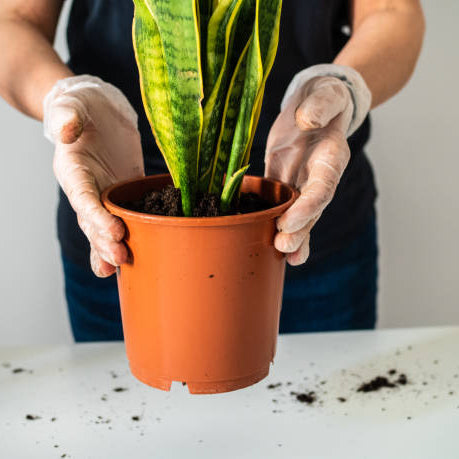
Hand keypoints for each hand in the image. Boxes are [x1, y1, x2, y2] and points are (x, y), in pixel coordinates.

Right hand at [44, 76, 144, 276]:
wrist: (100, 112)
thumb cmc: (84, 107)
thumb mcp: (75, 104)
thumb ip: (68, 115)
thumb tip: (66, 131)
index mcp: (74, 172)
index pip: (84, 199)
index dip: (97, 217)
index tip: (114, 230)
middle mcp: (88, 190)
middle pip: (93, 222)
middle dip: (105, 241)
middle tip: (121, 257)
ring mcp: (106, 195)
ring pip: (106, 228)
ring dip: (113, 248)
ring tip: (123, 264)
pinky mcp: (125, 195)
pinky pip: (128, 218)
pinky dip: (129, 237)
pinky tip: (134, 258)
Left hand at [265, 75, 353, 265]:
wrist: (315, 107)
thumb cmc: (323, 99)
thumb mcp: (324, 94)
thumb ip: (320, 105)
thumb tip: (308, 121)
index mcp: (330, 159)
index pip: (321, 189)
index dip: (307, 207)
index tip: (289, 221)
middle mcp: (319, 178)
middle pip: (311, 211)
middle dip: (299, 231)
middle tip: (283, 247)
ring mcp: (302, 184)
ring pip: (300, 217)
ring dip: (293, 238)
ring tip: (284, 256)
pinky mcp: (284, 183)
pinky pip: (282, 209)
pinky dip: (282, 229)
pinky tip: (279, 251)